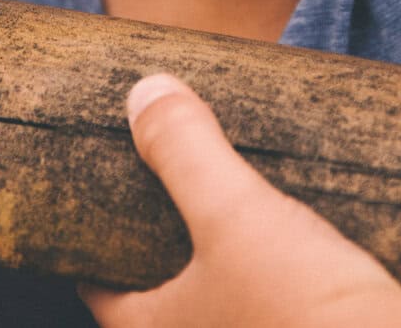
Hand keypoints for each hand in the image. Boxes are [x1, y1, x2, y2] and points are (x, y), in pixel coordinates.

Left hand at [80, 74, 400, 327]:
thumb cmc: (302, 303)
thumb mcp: (233, 211)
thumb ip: (184, 151)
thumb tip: (144, 94)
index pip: (104, 296)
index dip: (98, 255)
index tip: (101, 219)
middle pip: (165, 307)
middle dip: (167, 262)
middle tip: (174, 209)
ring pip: (224, 314)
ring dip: (225, 281)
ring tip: (239, 226)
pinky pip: (278, 315)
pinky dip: (276, 293)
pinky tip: (301, 260)